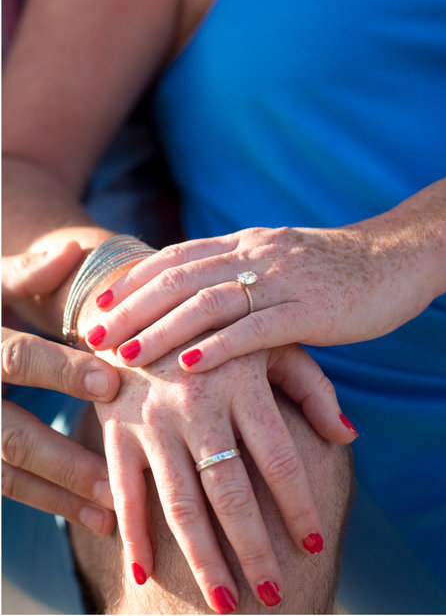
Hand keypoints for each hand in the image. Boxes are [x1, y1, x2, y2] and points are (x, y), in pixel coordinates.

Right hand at [2, 245, 119, 534]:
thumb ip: (29, 273)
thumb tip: (74, 250)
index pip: (16, 359)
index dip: (60, 371)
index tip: (112, 383)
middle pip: (7, 435)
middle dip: (61, 459)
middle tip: (115, 477)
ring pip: (2, 473)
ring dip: (56, 495)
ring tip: (111, 511)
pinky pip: (3, 484)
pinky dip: (45, 501)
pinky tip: (91, 515)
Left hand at [85, 226, 436, 372]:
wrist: (402, 257)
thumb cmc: (346, 269)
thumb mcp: (288, 261)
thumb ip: (248, 271)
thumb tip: (207, 294)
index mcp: (252, 243)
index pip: (179, 255)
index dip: (134, 280)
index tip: (99, 304)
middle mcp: (261, 255)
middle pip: (182, 276)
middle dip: (133, 307)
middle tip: (95, 335)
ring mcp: (287, 280)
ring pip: (212, 300)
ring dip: (164, 328)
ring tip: (127, 355)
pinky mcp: (314, 308)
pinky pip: (260, 327)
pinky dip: (222, 345)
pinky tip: (192, 363)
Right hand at [95, 341, 355, 611]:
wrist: (143, 298)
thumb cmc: (225, 329)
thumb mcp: (273, 343)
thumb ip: (312, 388)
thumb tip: (348, 436)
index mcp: (243, 382)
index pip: (279, 458)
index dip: (297, 505)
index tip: (314, 544)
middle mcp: (198, 405)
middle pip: (230, 491)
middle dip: (253, 548)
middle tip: (275, 595)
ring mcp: (153, 420)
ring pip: (179, 502)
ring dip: (201, 558)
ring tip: (224, 604)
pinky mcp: (116, 429)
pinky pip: (124, 491)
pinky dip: (132, 535)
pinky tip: (146, 577)